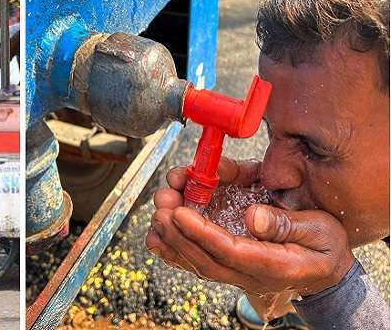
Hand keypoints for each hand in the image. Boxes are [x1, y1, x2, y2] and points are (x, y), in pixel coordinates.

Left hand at [145, 156, 354, 296]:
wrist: (325, 273)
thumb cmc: (325, 247)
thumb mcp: (321, 231)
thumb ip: (287, 225)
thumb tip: (253, 217)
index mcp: (273, 264)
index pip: (229, 250)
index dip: (201, 232)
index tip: (180, 213)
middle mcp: (249, 274)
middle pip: (204, 259)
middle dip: (177, 233)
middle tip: (162, 206)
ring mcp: (236, 275)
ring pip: (196, 263)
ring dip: (171, 239)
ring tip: (157, 213)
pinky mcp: (228, 268)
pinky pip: (195, 263)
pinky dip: (172, 250)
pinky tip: (155, 235)